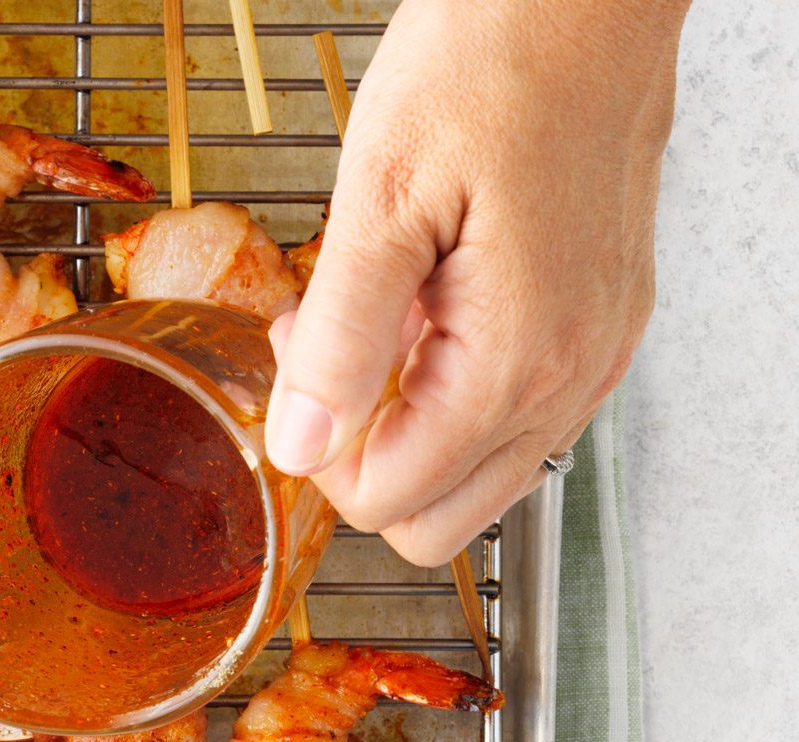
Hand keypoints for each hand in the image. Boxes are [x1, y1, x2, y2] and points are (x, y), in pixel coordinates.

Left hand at [262, 0, 686, 564]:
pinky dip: (455, 388)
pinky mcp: (600, 322)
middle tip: (326, 360)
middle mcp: (572, 376)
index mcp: (516, 362)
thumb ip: (338, 342)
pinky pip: (518, 413)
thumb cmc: (491, 65)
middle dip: (361, 461)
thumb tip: (297, 445)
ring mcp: (596, 354)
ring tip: (378, 319)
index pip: (390, 501)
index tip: (297, 361)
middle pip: (441, 520)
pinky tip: (429, 305)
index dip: (318, 452)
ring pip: (482, 477)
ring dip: (408, 426)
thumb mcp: (378, 202)